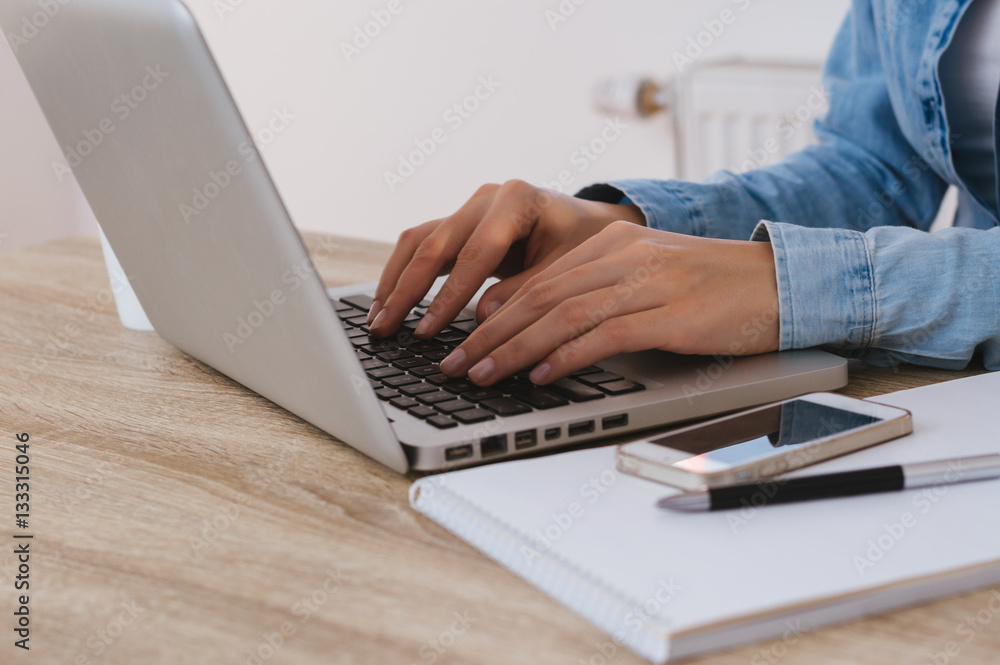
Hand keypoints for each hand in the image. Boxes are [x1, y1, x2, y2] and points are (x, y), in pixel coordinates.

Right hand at [368, 180, 644, 336]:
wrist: (587, 223)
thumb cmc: (582, 244)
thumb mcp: (568, 268)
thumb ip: (528, 291)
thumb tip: (482, 320)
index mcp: (518, 200)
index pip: (476, 253)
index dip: (449, 296)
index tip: (428, 330)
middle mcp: (487, 198)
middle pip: (436, 243)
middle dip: (407, 291)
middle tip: (386, 329)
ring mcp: (470, 208)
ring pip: (418, 241)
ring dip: (395, 282)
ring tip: (378, 320)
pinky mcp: (459, 223)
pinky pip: (421, 245)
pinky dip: (402, 274)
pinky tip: (387, 303)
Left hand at [437, 221, 780, 385]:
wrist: (780, 282)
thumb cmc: (712, 289)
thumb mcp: (647, 280)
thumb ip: (595, 293)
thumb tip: (538, 327)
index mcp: (613, 243)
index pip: (539, 281)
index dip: (495, 314)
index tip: (463, 340)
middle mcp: (623, 256)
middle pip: (540, 297)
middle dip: (490, 334)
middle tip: (455, 364)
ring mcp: (646, 282)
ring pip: (562, 315)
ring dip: (514, 349)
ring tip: (481, 374)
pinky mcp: (669, 312)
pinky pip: (604, 334)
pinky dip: (566, 356)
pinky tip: (539, 374)